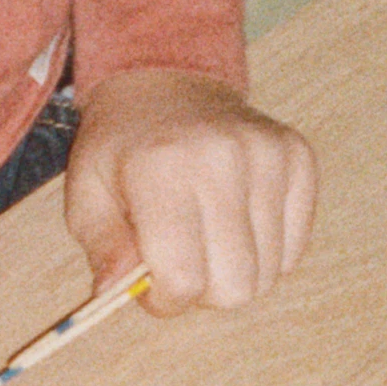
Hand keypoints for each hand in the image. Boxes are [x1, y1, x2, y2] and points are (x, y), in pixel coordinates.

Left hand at [65, 70, 316, 312]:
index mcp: (162, 168)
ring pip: (269, 274)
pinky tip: (235, 224)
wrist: (166, 84)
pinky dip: (265, 252)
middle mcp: (224, 158)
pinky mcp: (299, 157)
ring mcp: (269, 155)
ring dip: (234, 272)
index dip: (165, 300)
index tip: (152, 287)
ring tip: (206, 238)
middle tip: (181, 262)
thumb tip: (116, 293)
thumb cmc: (120, 150)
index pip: (183, 278)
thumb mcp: (87, 197)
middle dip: (204, 292)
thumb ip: (104, 250)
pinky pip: (294, 248)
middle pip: (235, 285)